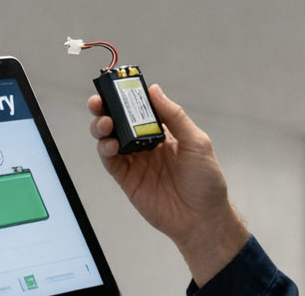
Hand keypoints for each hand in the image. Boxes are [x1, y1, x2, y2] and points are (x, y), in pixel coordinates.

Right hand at [89, 85, 248, 285]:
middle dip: (106, 108)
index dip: (127, 97)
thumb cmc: (205, 181)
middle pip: (120, 121)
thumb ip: (174, 117)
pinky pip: (110, 161)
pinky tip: (109, 144)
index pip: (141, 108)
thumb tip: (155, 91)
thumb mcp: (196, 142)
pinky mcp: (126, 179)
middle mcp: (146, 143)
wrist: (201, 219)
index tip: (117, 85)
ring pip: (109, 138)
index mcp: (164, 131)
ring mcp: (135, 161)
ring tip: (104, 123)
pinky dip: (105, 149)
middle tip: (99, 101)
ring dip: (102, 127)